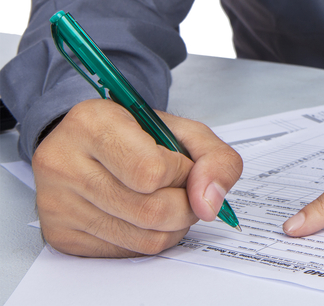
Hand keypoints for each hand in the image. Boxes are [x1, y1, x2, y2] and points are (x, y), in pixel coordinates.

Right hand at [32, 98, 242, 256]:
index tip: (181, 164)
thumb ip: (215, 157)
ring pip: (143, 239)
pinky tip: (143, 216)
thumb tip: (209, 204)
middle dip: (186, 206)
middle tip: (184, 190)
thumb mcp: (182, 130)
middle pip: (151, 211)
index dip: (181, 174)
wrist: (88, 145)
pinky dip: (149, 238)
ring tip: (168, 201)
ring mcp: (56, 203)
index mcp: (93, 123)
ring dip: (173, 226)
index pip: (151, 171)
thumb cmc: (136, 135)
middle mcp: (63, 162)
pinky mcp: (59, 235)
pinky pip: (125, 252)